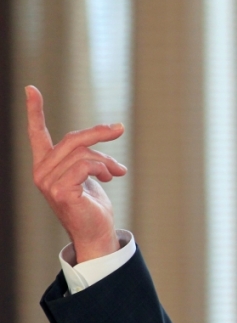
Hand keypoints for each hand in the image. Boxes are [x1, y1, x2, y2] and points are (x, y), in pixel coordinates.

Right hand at [26, 85, 126, 262]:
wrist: (97, 233)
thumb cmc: (93, 206)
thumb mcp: (90, 174)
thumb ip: (89, 155)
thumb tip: (110, 130)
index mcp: (46, 165)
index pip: (36, 134)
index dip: (34, 111)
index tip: (30, 89)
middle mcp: (41, 172)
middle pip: (72, 140)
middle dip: (99, 133)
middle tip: (120, 129)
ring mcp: (48, 182)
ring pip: (83, 153)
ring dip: (106, 160)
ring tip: (117, 172)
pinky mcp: (60, 191)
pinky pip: (85, 166)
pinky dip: (102, 168)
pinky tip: (110, 177)